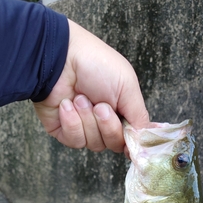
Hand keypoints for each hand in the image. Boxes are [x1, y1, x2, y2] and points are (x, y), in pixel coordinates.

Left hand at [33, 20, 149, 152]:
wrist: (60, 58)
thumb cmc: (96, 64)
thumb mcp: (128, 87)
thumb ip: (139, 118)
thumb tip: (143, 143)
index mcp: (122, 112)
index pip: (131, 139)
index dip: (131, 142)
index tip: (131, 139)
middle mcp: (104, 123)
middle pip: (114, 145)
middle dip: (108, 126)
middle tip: (100, 105)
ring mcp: (84, 128)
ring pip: (95, 145)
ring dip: (88, 120)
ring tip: (79, 98)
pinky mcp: (64, 132)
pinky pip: (75, 141)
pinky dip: (72, 122)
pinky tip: (66, 105)